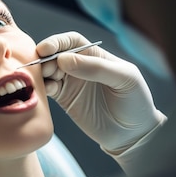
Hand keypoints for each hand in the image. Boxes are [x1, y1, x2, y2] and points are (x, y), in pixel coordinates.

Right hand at [37, 32, 166, 172]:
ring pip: (48, 71)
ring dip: (40, 73)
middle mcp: (80, 66)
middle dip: (44, 59)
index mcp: (95, 56)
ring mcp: (70, 83)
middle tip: (42, 69)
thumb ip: (96, 68)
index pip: (71, 42)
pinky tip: (45, 91)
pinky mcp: (64, 99)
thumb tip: (63, 59)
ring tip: (41, 81)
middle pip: (54, 55)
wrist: (133, 134)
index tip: (45, 49)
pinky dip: (42, 88)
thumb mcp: (124, 79)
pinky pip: (48, 89)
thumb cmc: (135, 101)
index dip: (57, 42)